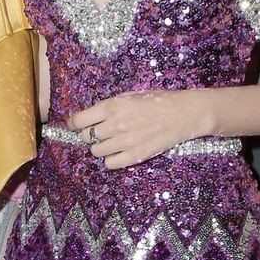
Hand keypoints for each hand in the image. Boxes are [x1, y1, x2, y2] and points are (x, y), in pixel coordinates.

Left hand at [69, 91, 205, 168]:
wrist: (185, 113)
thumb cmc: (160, 101)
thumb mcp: (132, 95)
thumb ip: (111, 105)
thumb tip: (92, 116)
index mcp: (113, 106)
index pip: (79, 120)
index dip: (74, 124)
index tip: (74, 126)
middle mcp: (116, 123)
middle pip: (86, 137)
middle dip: (89, 135)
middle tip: (100, 133)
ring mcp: (125, 141)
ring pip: (96, 151)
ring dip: (100, 148)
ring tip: (112, 143)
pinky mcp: (136, 155)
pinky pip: (110, 163)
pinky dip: (111, 160)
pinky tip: (119, 153)